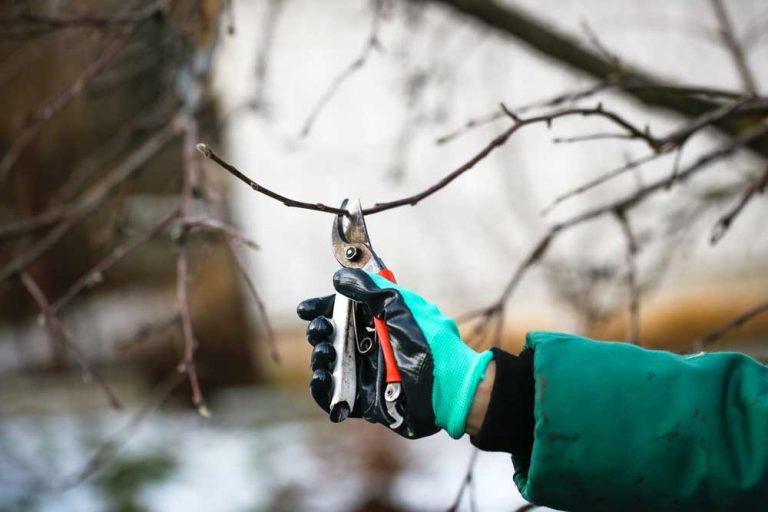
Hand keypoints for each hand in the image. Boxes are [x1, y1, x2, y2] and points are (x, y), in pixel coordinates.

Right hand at [297, 268, 492, 438]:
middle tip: (322, 332)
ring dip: (318, 358)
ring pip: (328, 364)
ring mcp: (365, 373)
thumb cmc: (431, 346)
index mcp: (380, 321)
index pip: (343, 310)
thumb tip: (340, 277)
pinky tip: (322, 379)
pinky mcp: (364, 401)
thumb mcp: (401, 308)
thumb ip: (370, 290)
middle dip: (318, 332)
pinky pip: (333, 396)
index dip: (322, 308)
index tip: (306, 310)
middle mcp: (370, 345)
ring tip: (324, 355)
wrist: (450, 390)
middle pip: (330, 336)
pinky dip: (321, 389)